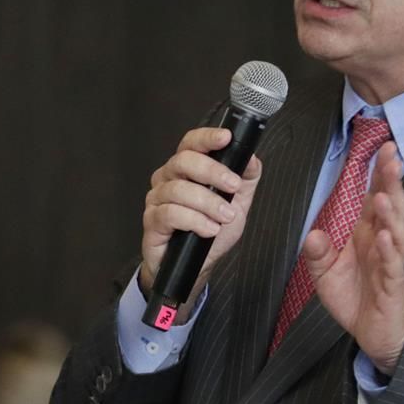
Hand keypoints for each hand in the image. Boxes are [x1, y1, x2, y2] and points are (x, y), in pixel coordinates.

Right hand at [140, 127, 263, 298]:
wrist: (196, 266)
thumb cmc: (211, 232)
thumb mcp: (237, 205)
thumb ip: (245, 181)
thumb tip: (252, 159)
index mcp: (187, 169)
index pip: (192, 143)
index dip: (207, 137)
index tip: (226, 138)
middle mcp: (168, 178)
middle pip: (184, 161)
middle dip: (212, 171)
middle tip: (232, 186)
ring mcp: (157, 199)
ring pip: (179, 189)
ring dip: (207, 203)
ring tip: (224, 217)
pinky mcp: (152, 220)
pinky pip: (170, 213)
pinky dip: (194, 221)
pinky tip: (208, 229)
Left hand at [301, 142, 403, 371]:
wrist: (370, 333)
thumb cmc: (354, 298)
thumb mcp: (325, 273)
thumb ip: (317, 253)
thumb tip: (312, 235)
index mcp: (367, 235)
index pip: (374, 199)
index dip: (379, 176)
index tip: (382, 149)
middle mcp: (382, 244)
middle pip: (390, 208)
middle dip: (391, 183)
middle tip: (392, 158)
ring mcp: (390, 263)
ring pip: (396, 233)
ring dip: (390, 214)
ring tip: (383, 196)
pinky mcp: (393, 286)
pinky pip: (392, 266)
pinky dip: (388, 251)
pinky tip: (384, 237)